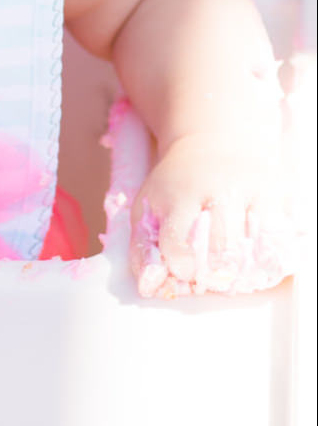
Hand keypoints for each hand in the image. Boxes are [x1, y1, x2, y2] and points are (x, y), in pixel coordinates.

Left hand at [130, 133, 292, 296]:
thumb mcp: (149, 204)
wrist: (214, 140)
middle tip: (212, 275)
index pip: (181, 247)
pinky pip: (283, 240)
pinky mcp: (280, 193)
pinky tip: (256, 256)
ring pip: (259, 249)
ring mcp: (254, 190)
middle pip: (225, 251)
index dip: (182, 267)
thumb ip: (143, 247)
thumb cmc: (178, 183)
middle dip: (217, 275)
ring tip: (234, 271)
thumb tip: (149, 285)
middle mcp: (221, 189)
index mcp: (182, 193)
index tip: (184, 266)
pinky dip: (272, 257)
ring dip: (246, 272)